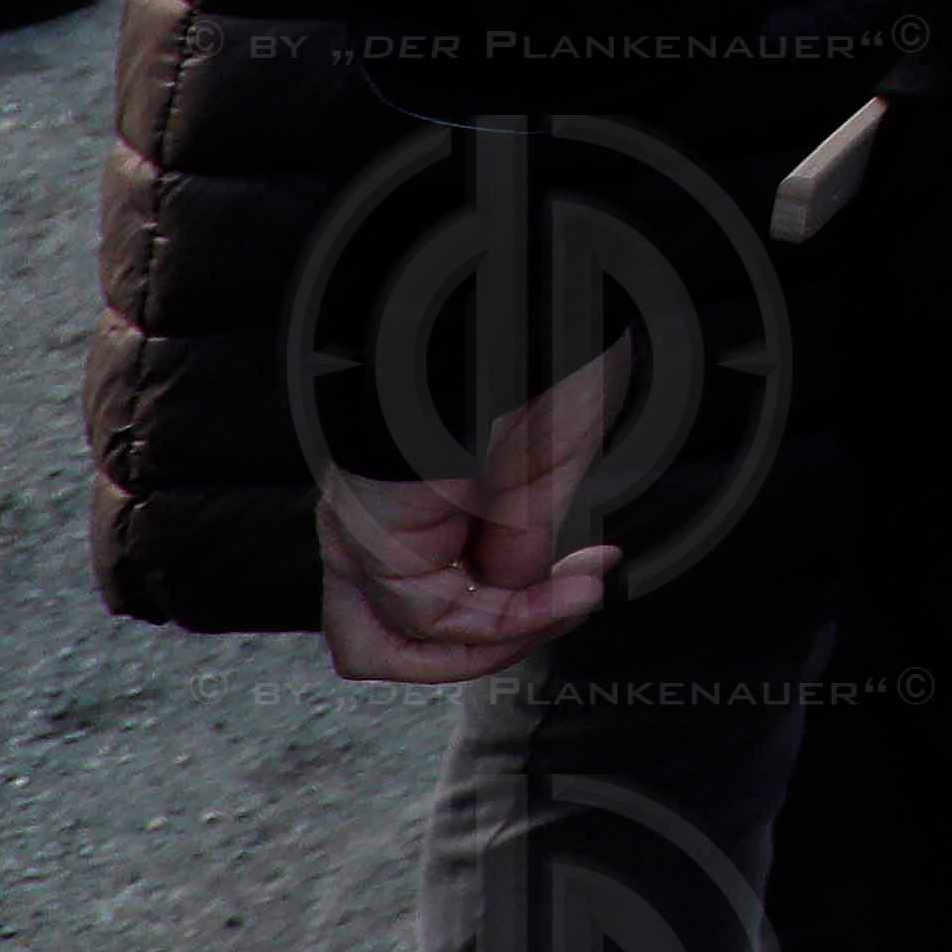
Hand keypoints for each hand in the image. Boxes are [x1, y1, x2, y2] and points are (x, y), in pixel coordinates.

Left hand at [317, 342, 631, 682]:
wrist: (513, 299)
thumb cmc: (534, 351)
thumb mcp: (545, 460)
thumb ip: (520, 542)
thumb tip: (512, 596)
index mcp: (412, 492)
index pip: (436, 592)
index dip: (523, 606)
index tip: (593, 573)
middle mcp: (371, 516)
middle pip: (389, 636)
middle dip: (489, 645)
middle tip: (566, 608)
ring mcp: (358, 524)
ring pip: (379, 646)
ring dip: (479, 652)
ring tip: (553, 616)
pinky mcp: (369, 527)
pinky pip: (422, 615)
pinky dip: (503, 623)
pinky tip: (565, 593)